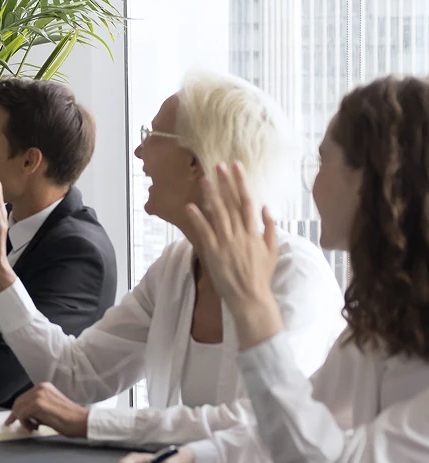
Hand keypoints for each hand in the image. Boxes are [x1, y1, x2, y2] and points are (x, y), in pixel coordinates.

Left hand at [5, 382, 88, 435]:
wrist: (81, 421)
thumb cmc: (69, 418)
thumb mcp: (50, 407)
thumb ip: (36, 409)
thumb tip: (25, 416)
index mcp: (44, 387)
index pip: (24, 397)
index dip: (17, 410)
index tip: (12, 419)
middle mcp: (40, 388)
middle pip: (18, 402)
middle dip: (16, 415)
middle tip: (17, 425)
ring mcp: (39, 395)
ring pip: (19, 408)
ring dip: (23, 420)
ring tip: (33, 427)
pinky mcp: (38, 404)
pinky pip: (22, 414)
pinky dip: (25, 422)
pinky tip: (35, 427)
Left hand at [184, 162, 282, 349]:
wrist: (251, 298)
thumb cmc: (261, 275)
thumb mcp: (272, 250)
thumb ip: (270, 228)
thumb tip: (267, 208)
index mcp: (254, 232)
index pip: (247, 201)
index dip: (241, 182)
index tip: (236, 167)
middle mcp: (240, 234)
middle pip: (231, 203)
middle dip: (224, 183)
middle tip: (217, 165)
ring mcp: (226, 243)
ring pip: (217, 214)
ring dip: (210, 195)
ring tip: (203, 179)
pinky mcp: (213, 252)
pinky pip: (204, 232)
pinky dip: (197, 219)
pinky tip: (190, 206)